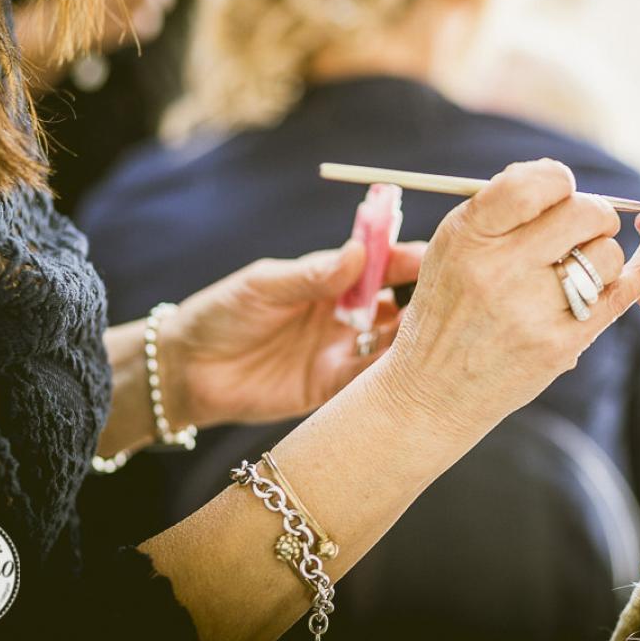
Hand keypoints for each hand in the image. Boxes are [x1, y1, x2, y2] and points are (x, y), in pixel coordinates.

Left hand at [160, 240, 424, 428]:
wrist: (186, 371)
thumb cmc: (221, 314)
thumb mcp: (264, 286)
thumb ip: (311, 274)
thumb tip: (358, 253)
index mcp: (331, 279)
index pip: (382, 264)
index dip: (410, 260)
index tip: (439, 258)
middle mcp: (345, 314)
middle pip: (399, 303)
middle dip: (427, 301)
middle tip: (453, 301)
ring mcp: (342, 351)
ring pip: (392, 343)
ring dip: (415, 340)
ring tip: (440, 338)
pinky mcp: (332, 388)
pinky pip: (370, 381)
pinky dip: (392, 377)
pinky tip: (410, 372)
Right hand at [380, 159, 639, 432]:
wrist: (431, 391)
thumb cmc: (448, 309)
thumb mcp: (450, 248)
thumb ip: (499, 209)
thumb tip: (561, 180)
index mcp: (468, 235)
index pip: (535, 182)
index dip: (559, 180)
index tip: (561, 192)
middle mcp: (499, 269)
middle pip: (583, 212)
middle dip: (594, 214)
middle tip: (585, 228)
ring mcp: (531, 310)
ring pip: (607, 253)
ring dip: (603, 255)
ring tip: (579, 270)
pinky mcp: (558, 345)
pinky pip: (620, 296)